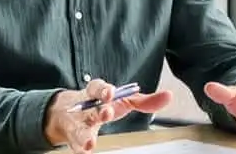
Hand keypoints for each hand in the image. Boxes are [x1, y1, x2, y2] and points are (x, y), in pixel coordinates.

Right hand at [44, 79, 172, 153]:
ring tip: (90, 142)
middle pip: (91, 108)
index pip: (98, 87)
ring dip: (84, 134)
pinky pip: (75, 144)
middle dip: (99, 111)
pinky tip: (85, 150)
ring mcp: (78, 123)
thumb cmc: (102, 104)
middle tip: (107, 113)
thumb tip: (168, 96)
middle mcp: (86, 107)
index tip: (110, 93)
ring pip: (79, 129)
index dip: (104, 89)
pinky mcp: (73, 138)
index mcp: (97, 93)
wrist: (67, 112)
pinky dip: (80, 147)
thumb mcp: (123, 100)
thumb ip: (145, 101)